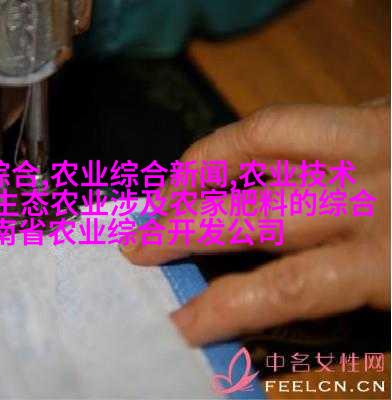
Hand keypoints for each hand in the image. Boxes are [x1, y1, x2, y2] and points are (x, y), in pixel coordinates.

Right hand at [121, 102, 389, 345]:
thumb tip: (257, 331)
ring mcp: (379, 137)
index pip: (287, 286)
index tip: (179, 324)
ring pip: (267, 132)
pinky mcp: (382, 111)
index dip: (221, 308)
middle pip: (256, 207)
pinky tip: (231, 162)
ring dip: (203, 161)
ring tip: (170, 191)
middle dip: (182, 226)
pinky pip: (296, 119)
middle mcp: (377, 191)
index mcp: (391, 258)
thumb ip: (337, 319)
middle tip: (138, 244)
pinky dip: (249, 142)